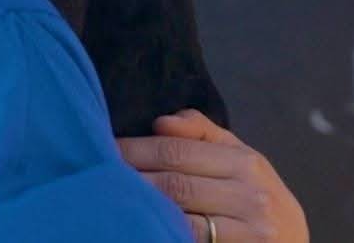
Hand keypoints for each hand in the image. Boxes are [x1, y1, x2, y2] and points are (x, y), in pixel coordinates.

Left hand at [117, 109, 307, 241]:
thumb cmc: (256, 199)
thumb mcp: (241, 160)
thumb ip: (202, 134)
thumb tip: (160, 122)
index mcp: (245, 161)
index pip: (176, 151)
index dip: (135, 150)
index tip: (105, 150)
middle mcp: (251, 194)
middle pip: (174, 184)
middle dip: (131, 179)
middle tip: (98, 174)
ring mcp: (251, 231)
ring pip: (180, 216)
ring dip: (142, 207)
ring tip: (110, 198)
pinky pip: (191, 240)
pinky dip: (163, 231)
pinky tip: (142, 223)